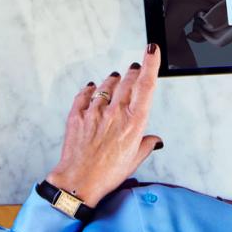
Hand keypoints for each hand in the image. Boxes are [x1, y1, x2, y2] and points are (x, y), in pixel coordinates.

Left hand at [46, 45, 163, 206]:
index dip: (151, 64)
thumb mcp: (134, 160)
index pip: (146, 85)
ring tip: (115, 80)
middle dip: (133, 71)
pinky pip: (85, 95)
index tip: (152, 50)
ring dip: (113, 80)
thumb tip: (154, 139)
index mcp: (133, 122)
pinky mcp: (78, 115)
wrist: (78, 182)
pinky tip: (92, 90)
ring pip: (106, 85)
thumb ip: (146, 145)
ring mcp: (95, 112)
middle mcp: (115, 113)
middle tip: (135, 68)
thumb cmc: (106, 174)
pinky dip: (90, 90)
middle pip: (127, 80)